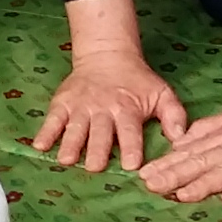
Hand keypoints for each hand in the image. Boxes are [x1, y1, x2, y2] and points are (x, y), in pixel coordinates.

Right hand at [36, 43, 187, 172]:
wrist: (107, 55)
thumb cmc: (137, 81)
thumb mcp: (162, 93)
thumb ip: (174, 116)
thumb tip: (181, 139)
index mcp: (127, 109)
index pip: (130, 130)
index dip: (131, 147)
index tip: (131, 165)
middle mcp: (103, 108)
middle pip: (100, 132)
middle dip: (97, 150)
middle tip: (94, 167)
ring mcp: (81, 106)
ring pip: (76, 127)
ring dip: (71, 144)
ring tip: (67, 160)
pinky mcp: (63, 103)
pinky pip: (53, 119)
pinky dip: (46, 132)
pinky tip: (40, 146)